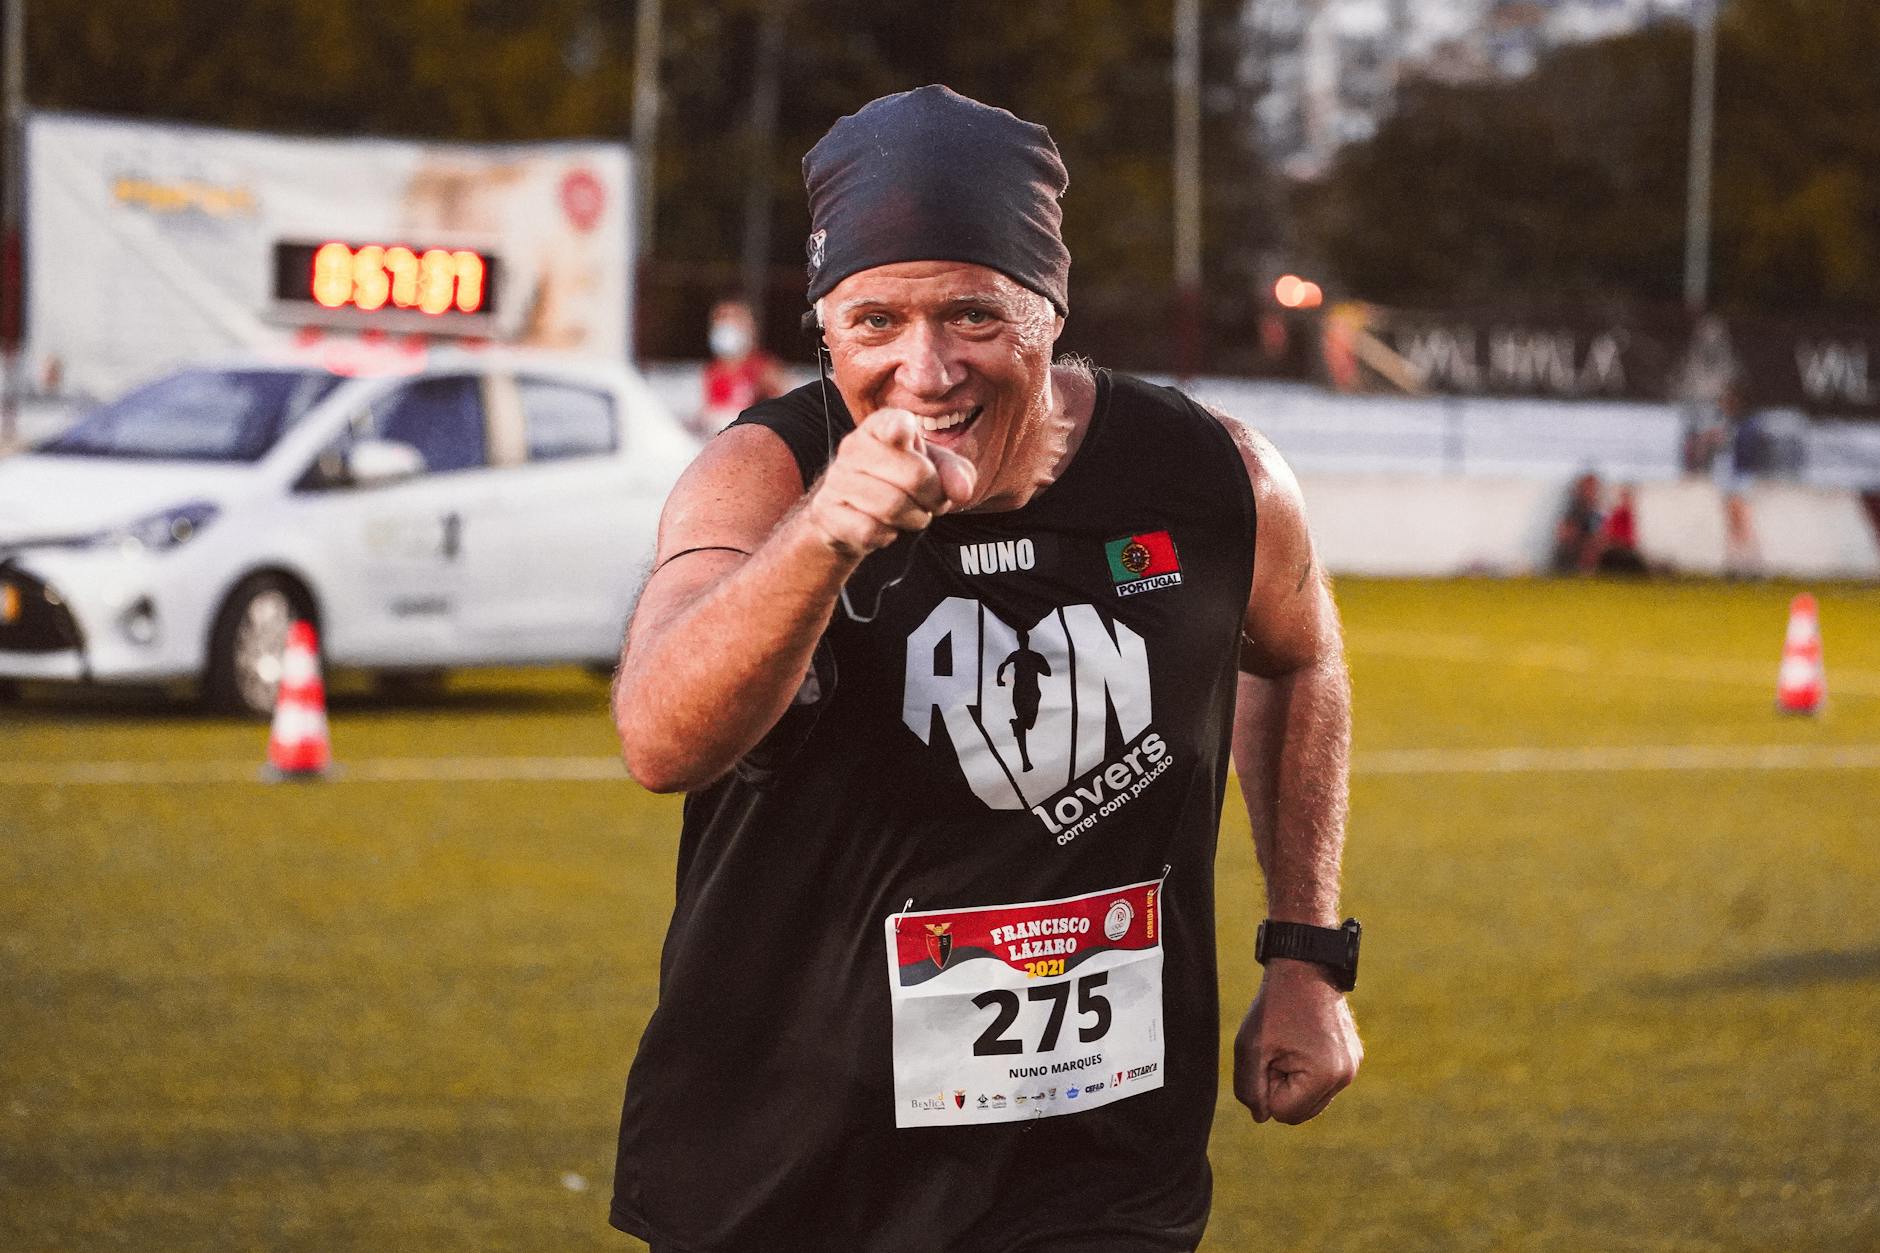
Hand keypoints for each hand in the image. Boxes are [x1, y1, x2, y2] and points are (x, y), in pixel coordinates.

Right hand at [804, 408, 976, 556]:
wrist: (848, 517)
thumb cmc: (897, 483)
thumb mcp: (932, 470)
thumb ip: (955, 472)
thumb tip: (962, 491)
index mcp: (881, 427)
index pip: (891, 422)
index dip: (900, 428)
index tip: (903, 435)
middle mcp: (854, 447)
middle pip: (914, 475)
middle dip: (933, 497)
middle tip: (931, 503)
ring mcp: (837, 480)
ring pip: (892, 506)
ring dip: (913, 519)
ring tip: (910, 515)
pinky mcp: (827, 512)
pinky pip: (869, 530)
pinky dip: (886, 536)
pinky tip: (883, 529)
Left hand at [1233, 958, 1361, 1124]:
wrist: (1305, 967)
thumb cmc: (1275, 1006)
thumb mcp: (1250, 1048)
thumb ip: (1249, 1089)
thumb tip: (1261, 1117)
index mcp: (1324, 1076)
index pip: (1283, 1113)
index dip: (1266, 1088)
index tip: (1269, 1056)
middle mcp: (1346, 1076)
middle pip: (1300, 1112)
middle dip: (1281, 1087)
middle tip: (1278, 1051)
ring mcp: (1353, 1067)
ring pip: (1311, 1100)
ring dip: (1294, 1080)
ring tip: (1290, 1045)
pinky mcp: (1353, 1057)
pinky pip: (1323, 1082)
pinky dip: (1307, 1070)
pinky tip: (1303, 1041)